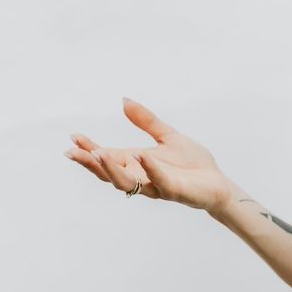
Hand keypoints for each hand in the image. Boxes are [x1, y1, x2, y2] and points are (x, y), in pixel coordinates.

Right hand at [65, 97, 237, 214]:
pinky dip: (149, 169)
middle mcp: (140, 177)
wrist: (218, 182)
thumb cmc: (192, 163)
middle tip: (73, 152)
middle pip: (108, 173)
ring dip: (111, 169)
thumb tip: (124, 100)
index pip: (107, 157)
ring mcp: (155, 185)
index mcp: (135, 164)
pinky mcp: (174, 191)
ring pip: (126, 183)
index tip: (73, 136)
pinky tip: (139, 156)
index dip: (89, 148)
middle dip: (90, 163)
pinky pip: (159, 181)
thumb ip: (146, 120)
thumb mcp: (166, 135)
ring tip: (98, 153)